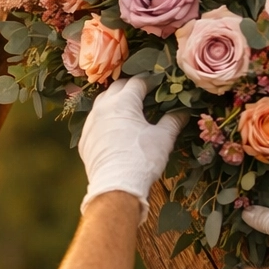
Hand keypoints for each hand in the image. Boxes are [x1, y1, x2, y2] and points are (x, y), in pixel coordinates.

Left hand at [78, 77, 185, 213]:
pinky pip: (94, 122)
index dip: (150, 80)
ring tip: (128, 107)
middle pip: (116, 87)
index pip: (137, 82)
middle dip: (131, 86)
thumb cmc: (142, 159)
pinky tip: (113, 128)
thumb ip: (173, 121)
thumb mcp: (163, 138)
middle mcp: (103, 108)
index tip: (159, 83)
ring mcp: (91, 123)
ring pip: (102, 103)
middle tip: (144, 91)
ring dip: (115, 100)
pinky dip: (105, 119)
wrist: (116, 187)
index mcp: (123, 102)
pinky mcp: (85, 140)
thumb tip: (183, 111)